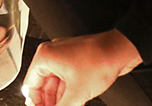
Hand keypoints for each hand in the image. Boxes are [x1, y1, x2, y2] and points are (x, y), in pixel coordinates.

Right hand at [23, 31, 141, 105]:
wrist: (120, 50)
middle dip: (49, 103)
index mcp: (45, 56)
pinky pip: (66, 80)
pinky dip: (67, 93)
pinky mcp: (76, 60)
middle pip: (43, 85)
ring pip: (55, 84)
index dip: (36, 103)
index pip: (31, 86)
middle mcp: (53, 54)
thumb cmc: (100, 60)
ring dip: (59, 100)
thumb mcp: (76, 93)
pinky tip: (72, 104)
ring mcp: (65, 56)